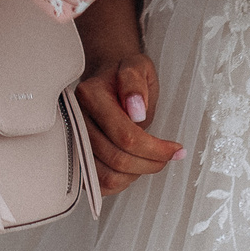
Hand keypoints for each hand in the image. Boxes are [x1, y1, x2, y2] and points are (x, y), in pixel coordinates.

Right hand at [75, 49, 183, 198]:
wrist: (106, 79)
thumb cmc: (122, 75)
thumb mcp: (137, 66)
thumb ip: (135, 83)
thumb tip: (136, 110)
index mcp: (90, 96)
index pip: (125, 135)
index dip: (155, 148)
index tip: (175, 149)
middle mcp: (77, 120)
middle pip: (117, 159)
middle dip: (150, 163)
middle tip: (166, 156)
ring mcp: (75, 141)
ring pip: (107, 176)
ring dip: (136, 174)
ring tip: (149, 160)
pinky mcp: (77, 157)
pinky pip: (98, 184)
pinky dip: (120, 182)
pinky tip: (132, 167)